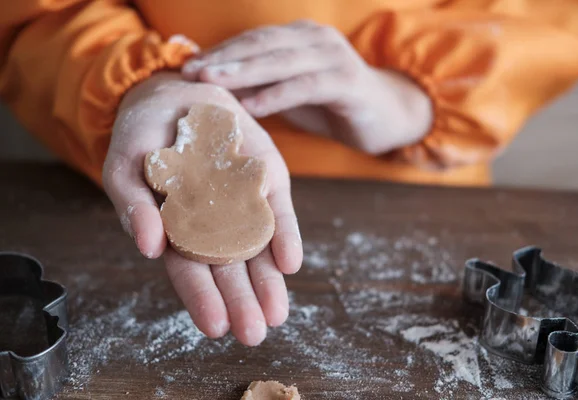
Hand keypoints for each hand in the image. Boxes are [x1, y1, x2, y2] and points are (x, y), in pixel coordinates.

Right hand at [103, 72, 302, 345]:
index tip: (215, 326)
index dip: (201, 298)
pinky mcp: (267, 179)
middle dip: (241, 301)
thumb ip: (134, 207)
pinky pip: (278, 212)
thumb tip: (149, 248)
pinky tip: (290, 262)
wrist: (177, 94)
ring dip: (268, 282)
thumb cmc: (142, 138)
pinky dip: (284, 236)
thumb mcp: (126, 169)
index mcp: (178, 231)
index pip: (190, 271)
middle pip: (229, 270)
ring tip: (276, 314)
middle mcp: (214, 225)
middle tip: (253, 334)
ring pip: (258, 250)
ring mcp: (244, 203)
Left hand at [181, 20, 431, 154]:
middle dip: (223, 59)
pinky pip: (306, 86)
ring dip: (243, 72)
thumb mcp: (290, 93)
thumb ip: (260, 85)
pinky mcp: (348, 81)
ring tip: (210, 83)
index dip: (219, 53)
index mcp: (298, 37)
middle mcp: (315, 38)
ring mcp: (333, 56)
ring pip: (281, 61)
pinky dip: (276, 95)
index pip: (252, 41)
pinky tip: (252, 106)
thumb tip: (213, 86)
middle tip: (189, 72)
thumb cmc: (332, 105)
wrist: (386, 117)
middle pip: (261, 45)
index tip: (186, 67)